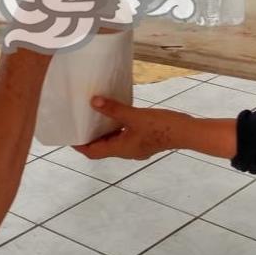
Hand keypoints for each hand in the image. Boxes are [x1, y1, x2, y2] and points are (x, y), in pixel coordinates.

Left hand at [75, 97, 189, 160]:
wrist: (186, 131)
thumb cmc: (161, 126)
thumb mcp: (135, 116)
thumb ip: (114, 109)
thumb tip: (93, 101)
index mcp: (121, 149)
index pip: (93, 152)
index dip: (80, 146)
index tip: (69, 136)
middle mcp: (126, 151)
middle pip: (101, 148)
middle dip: (89, 138)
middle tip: (78, 123)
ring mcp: (136, 147)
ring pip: (113, 142)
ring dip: (103, 132)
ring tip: (93, 116)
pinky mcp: (143, 140)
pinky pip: (123, 136)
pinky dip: (115, 128)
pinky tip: (116, 115)